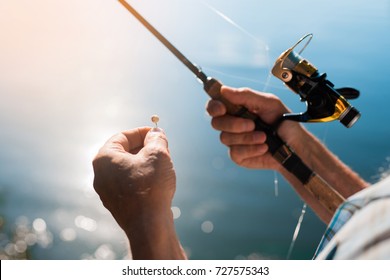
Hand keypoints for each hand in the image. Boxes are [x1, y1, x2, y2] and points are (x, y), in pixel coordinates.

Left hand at [93, 127, 184, 258]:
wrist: (149, 226)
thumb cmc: (151, 187)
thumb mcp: (158, 154)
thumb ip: (157, 139)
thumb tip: (156, 133)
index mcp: (104, 158)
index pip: (123, 136)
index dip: (142, 132)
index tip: (157, 133)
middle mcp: (101, 175)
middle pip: (124, 152)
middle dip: (145, 148)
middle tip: (162, 148)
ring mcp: (108, 191)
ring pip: (128, 169)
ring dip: (146, 163)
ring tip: (163, 165)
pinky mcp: (118, 204)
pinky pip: (130, 184)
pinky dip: (143, 178)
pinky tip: (158, 182)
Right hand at [206, 86, 303, 170]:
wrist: (295, 144)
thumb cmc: (283, 121)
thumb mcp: (269, 103)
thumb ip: (246, 95)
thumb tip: (224, 90)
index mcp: (236, 109)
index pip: (215, 106)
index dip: (213, 107)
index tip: (222, 108)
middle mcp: (232, 124)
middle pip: (216, 123)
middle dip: (233, 124)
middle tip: (252, 124)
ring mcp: (234, 141)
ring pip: (225, 138)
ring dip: (247, 138)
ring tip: (264, 137)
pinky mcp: (238, 156)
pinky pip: (235, 152)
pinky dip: (251, 149)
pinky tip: (264, 147)